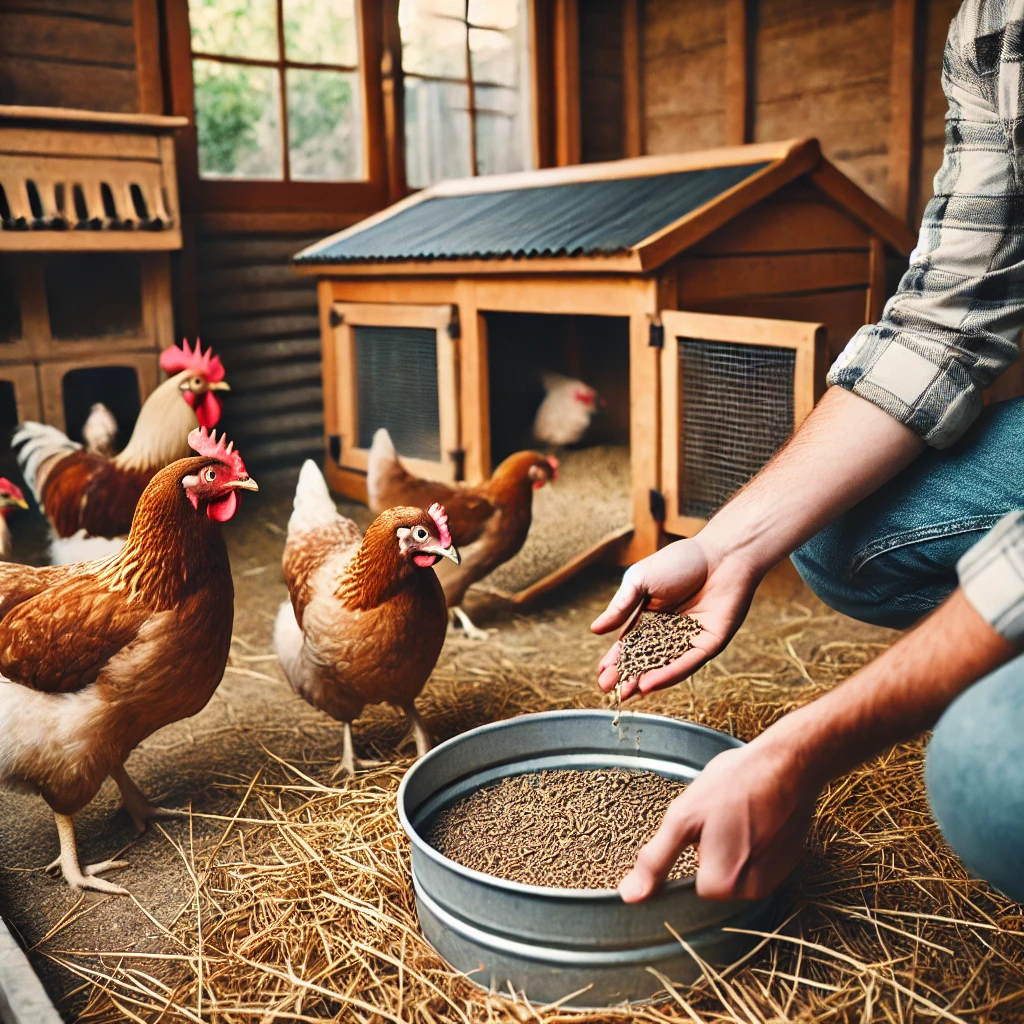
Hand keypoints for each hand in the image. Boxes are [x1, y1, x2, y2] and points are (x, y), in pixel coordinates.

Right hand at [592, 537, 760, 699]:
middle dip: (626, 675)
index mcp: (651, 617)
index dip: (616, 659)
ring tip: (626, 692)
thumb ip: (620, 606)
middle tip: (607, 689)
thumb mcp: (639, 580)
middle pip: (645, 659)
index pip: (630, 644)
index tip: (601, 674)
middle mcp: (670, 632)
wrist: (721, 553)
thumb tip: (595, 630)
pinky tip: (650, 683)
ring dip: (645, 680)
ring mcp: (690, 640)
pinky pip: (687, 662)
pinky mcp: (709, 644)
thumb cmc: (681, 560)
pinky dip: (668, 674)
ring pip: (664, 666)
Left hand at [619, 734, 817, 901]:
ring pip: (737, 869)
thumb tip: (630, 895)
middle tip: (718, 816)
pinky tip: (755, 814)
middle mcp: (754, 891)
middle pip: (716, 878)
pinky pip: (760, 859)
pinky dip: (754, 841)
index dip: (691, 851)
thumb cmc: (735, 784)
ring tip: (738, 813)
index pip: (692, 884)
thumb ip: (656, 861)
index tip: (700, 827)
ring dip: (733, 846)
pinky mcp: (790, 860)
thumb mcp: (683, 818)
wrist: (788, 762)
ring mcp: (777, 876)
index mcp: (724, 885)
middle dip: (712, 850)